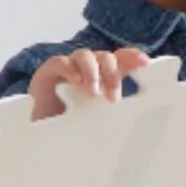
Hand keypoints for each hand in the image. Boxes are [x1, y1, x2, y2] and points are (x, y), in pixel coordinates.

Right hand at [28, 47, 151, 120]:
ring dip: (92, 72)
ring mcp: (70, 67)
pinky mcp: (50, 71)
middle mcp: (89, 68)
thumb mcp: (97, 120)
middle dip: (112, 74)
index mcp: (104, 77)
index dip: (133, 58)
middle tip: (113, 98)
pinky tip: (76, 81)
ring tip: (93, 93)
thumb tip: (137, 130)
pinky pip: (61, 62)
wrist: (40, 129)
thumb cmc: (72, 124)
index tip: (145, 63)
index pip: (121, 60)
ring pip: (85, 56)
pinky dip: (70, 69)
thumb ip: (113, 118)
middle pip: (106, 58)